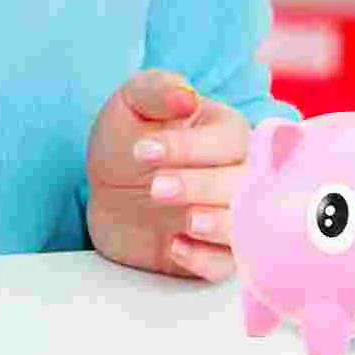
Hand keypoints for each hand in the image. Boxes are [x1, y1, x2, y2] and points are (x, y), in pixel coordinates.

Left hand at [86, 68, 249, 281]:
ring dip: (220, 225)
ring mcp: (226, 215)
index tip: (143, 150)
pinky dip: (207, 260)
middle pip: (244, 184)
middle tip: (155, 187)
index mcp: (226, 131)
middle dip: (202, 186)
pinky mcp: (211, 252)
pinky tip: (175, 246)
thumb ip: (158, 90)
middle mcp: (237, 173)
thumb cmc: (128, 138)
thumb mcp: (133, 103)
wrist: (107, 190)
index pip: (229, 139)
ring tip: (186, 221)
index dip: (190, 147)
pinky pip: (225, 264)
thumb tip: (186, 95)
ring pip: (247, 225)